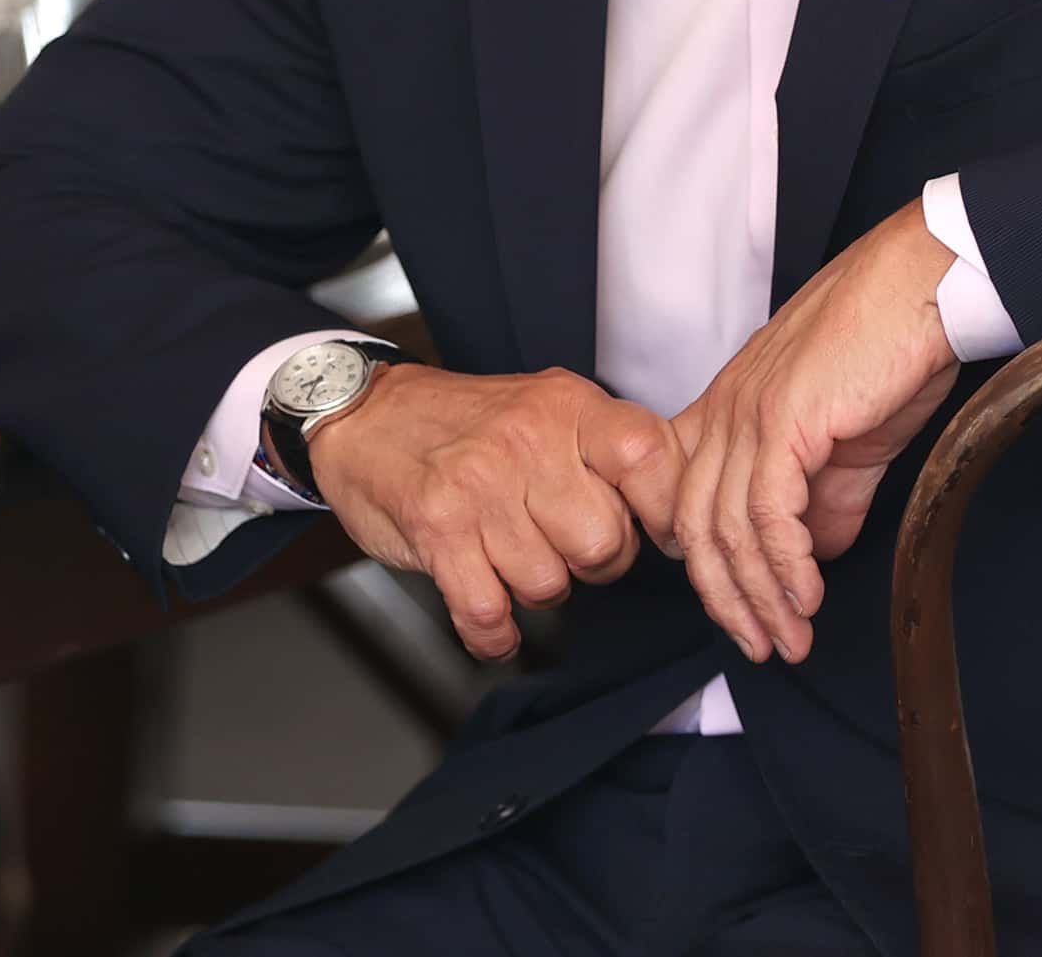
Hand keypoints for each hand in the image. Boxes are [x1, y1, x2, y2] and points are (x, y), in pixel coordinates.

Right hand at [302, 364, 684, 660]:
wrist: (367, 417)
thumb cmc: (471, 424)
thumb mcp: (549, 406)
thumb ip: (608, 448)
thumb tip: (674, 508)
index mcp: (568, 406)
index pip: (649, 457)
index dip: (665, 509)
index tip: (658, 533)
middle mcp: (528, 440)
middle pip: (604, 542)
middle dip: (594, 562)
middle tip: (567, 544)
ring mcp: (480, 487)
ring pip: (548, 585)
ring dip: (536, 588)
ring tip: (514, 557)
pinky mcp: (437, 531)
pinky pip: (489, 613)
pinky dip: (495, 635)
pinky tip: (494, 622)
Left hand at [669, 201, 962, 664]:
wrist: (924, 287)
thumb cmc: (893, 346)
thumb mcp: (853, 437)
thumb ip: (829, 495)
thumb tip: (814, 552)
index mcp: (731, 408)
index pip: (688, 501)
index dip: (708, 565)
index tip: (742, 612)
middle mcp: (725, 409)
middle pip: (695, 527)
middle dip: (728, 599)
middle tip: (762, 645)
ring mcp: (747, 412)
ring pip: (726, 529)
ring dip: (760, 595)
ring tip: (792, 637)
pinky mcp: (782, 418)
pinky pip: (766, 512)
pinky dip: (784, 564)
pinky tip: (807, 594)